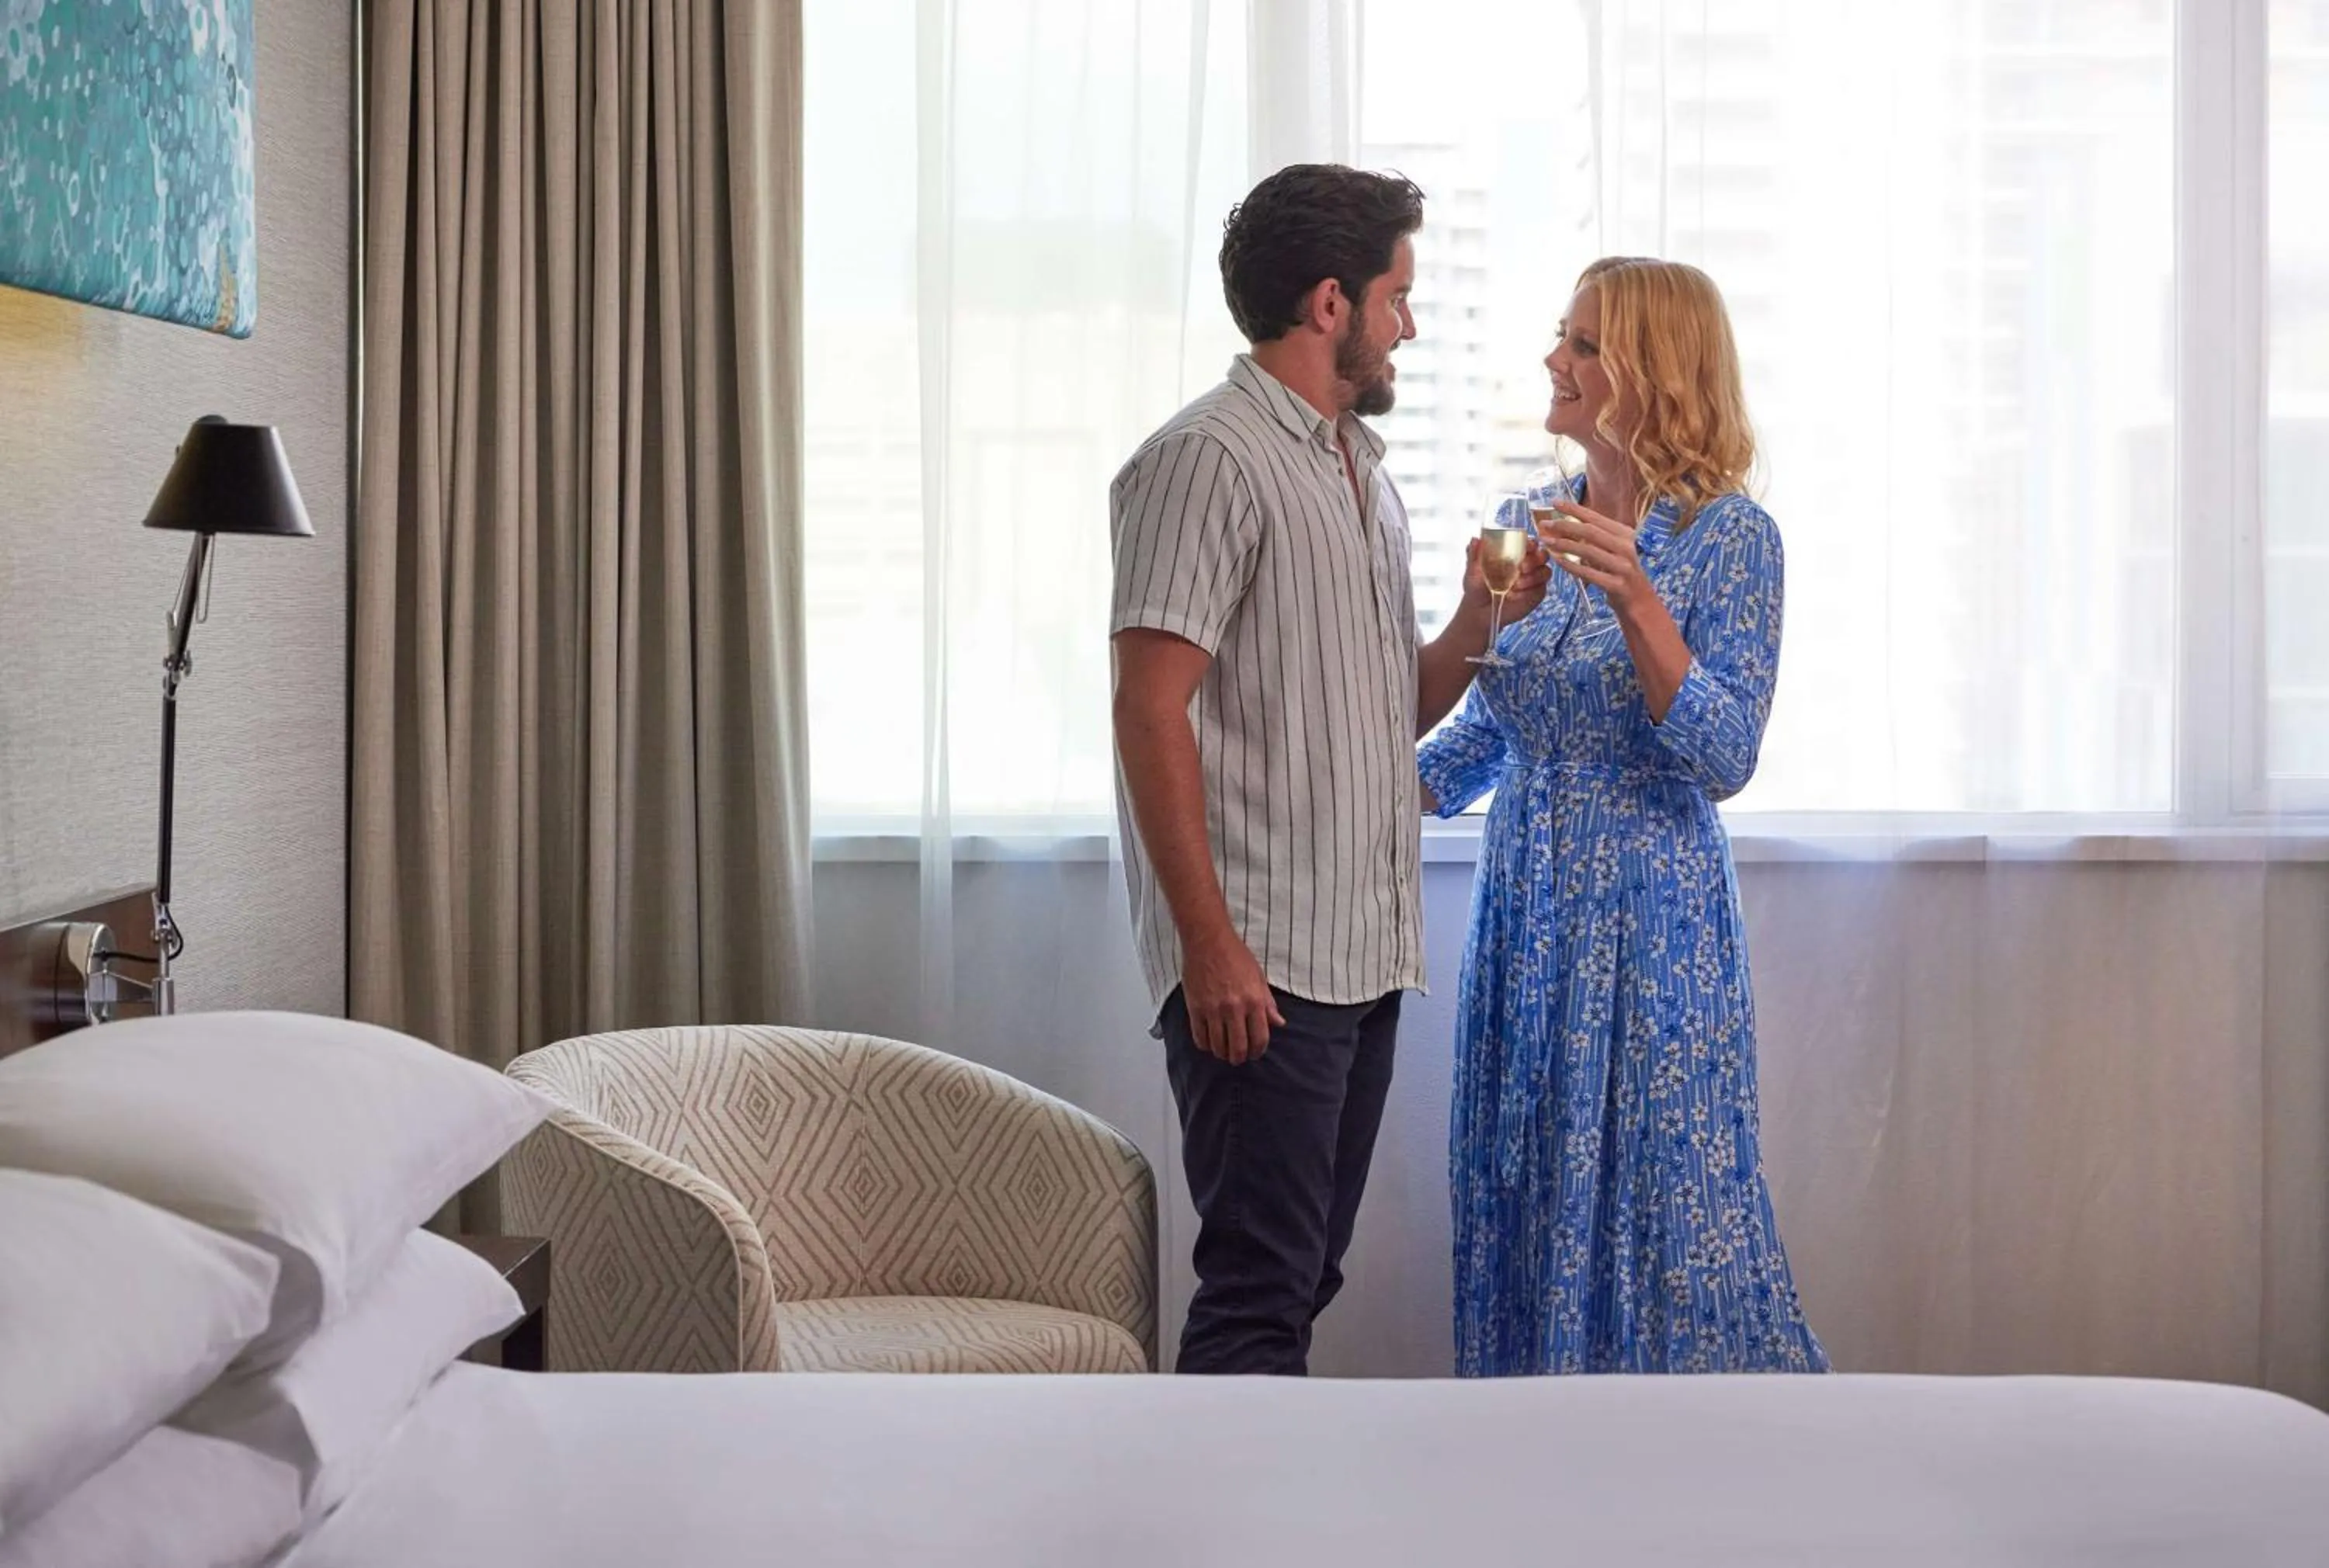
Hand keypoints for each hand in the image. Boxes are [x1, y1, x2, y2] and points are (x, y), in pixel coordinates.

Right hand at [1180, 927, 1284, 1064]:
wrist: (1207, 940)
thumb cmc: (1235, 955)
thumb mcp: (1259, 977)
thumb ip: (1268, 1003)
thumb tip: (1279, 1023)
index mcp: (1254, 1000)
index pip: (1260, 1038)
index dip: (1258, 1051)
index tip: (1255, 1053)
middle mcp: (1235, 1008)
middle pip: (1239, 1048)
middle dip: (1240, 1058)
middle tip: (1239, 1057)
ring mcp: (1213, 1010)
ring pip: (1219, 1046)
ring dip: (1223, 1054)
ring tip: (1224, 1051)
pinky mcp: (1195, 1008)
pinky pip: (1200, 1037)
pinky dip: (1206, 1045)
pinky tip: (1209, 1042)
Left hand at [1460, 532, 1553, 625]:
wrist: (1479, 610)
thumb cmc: (1477, 586)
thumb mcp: (1474, 569)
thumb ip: (1475, 554)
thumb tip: (1475, 540)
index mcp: (1515, 552)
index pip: (1530, 543)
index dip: (1531, 543)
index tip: (1526, 547)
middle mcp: (1528, 563)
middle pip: (1543, 555)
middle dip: (1535, 560)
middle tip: (1522, 567)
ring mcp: (1534, 579)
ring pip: (1545, 572)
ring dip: (1532, 577)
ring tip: (1515, 585)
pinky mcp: (1536, 594)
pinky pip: (1540, 589)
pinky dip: (1528, 591)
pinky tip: (1515, 595)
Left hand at [1540, 500, 1649, 611]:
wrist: (1640, 600)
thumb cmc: (1620, 572)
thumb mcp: (1613, 550)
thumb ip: (1595, 538)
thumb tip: (1565, 524)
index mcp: (1625, 534)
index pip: (1596, 517)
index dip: (1574, 509)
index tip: (1555, 502)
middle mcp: (1626, 547)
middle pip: (1591, 532)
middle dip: (1565, 526)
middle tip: (1545, 524)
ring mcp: (1623, 567)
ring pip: (1588, 551)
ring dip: (1564, 545)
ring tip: (1546, 541)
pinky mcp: (1617, 585)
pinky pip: (1589, 573)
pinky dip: (1571, 566)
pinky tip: (1557, 561)